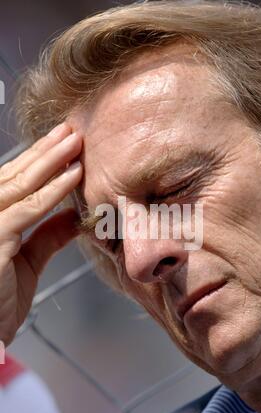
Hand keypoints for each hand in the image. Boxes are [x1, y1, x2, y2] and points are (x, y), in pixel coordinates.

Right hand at [0, 122, 82, 344]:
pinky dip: (52, 192)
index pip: (14, 182)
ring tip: (75, 142)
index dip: (39, 162)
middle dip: (46, 151)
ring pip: (20, 185)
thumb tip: (72, 215)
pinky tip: (73, 176)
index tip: (64, 146)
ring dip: (50, 161)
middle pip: (15, 175)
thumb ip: (46, 236)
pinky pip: (28, 210)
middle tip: (71, 131)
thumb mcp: (26, 262)